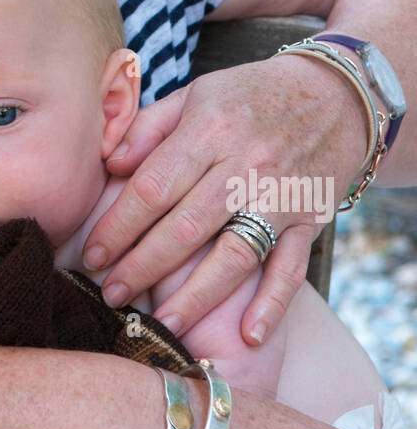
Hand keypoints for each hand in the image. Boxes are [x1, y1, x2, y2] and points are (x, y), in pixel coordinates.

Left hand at [84, 54, 369, 344]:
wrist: (336, 95)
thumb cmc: (251, 95)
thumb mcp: (196, 94)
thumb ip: (149, 128)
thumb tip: (109, 163)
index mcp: (209, 130)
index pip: (153, 187)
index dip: (118, 225)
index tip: (92, 254)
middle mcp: (244, 166)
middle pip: (185, 227)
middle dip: (142, 266)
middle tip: (111, 295)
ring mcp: (280, 196)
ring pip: (233, 254)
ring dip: (196, 297)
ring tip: (162, 325)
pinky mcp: (309, 219)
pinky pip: (290, 267)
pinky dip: (272, 303)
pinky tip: (248, 334)